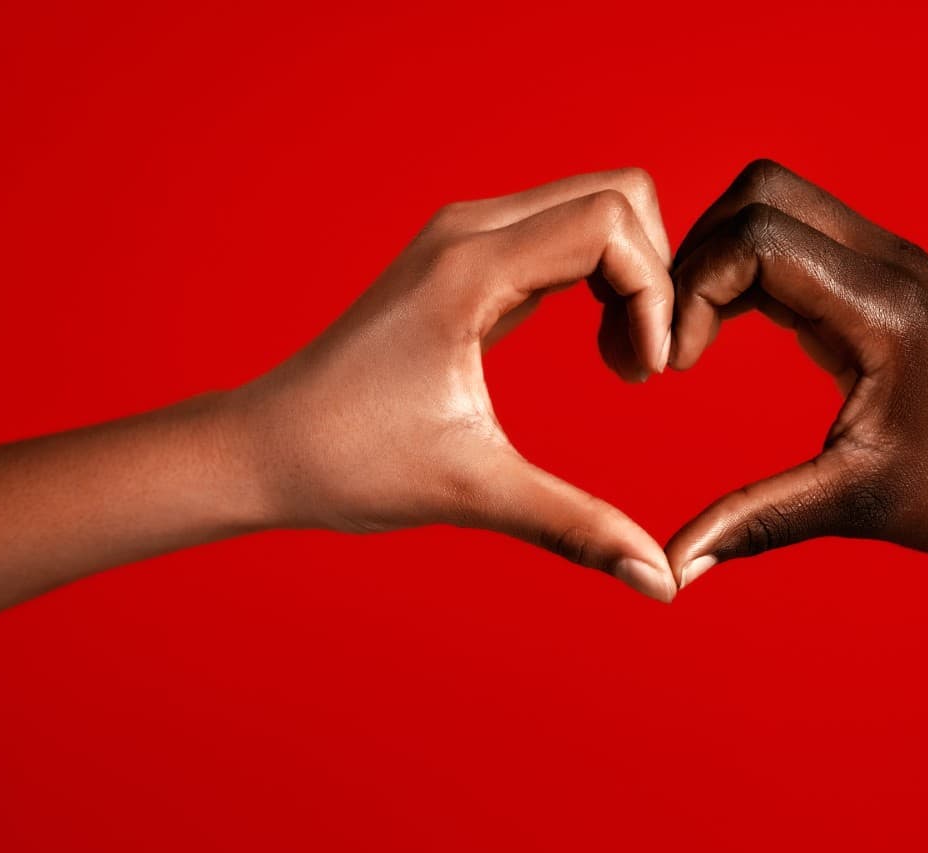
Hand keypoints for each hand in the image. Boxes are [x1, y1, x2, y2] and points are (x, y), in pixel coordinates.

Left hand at [235, 168, 678, 601]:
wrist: (266, 448)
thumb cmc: (348, 462)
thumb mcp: (475, 492)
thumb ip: (578, 528)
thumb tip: (661, 583)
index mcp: (470, 267)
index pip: (609, 221)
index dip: (654, 291)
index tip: (645, 373)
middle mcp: (470, 231)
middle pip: (616, 194)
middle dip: (655, 274)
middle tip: (644, 364)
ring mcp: (466, 239)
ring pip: (595, 208)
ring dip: (632, 278)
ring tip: (624, 363)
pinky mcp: (468, 262)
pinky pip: (565, 237)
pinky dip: (603, 281)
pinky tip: (601, 350)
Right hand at [664, 160, 927, 587]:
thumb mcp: (857, 504)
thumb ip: (760, 521)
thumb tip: (674, 564)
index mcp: (884, 308)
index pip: (760, 240)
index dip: (696, 290)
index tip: (679, 366)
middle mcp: (888, 262)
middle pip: (760, 193)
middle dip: (696, 255)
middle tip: (673, 339)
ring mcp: (886, 260)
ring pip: (773, 202)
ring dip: (717, 257)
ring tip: (689, 336)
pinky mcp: (877, 275)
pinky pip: (792, 236)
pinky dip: (743, 270)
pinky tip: (723, 333)